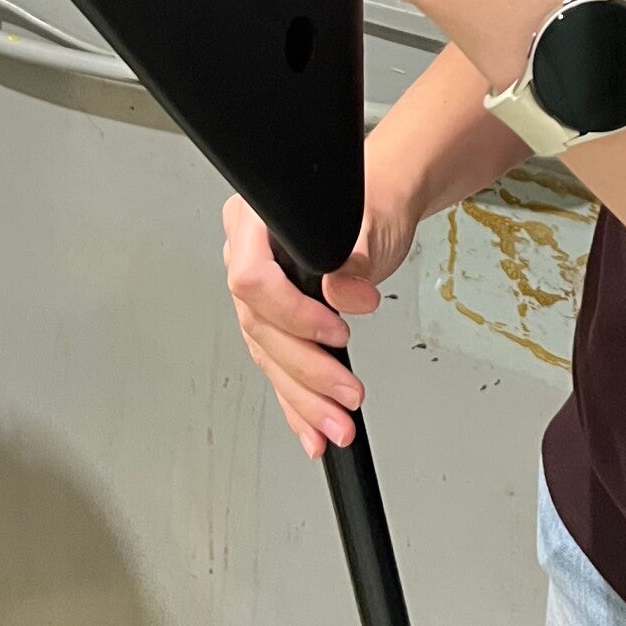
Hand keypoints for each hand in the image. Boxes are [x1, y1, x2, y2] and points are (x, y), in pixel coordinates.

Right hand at [223, 182, 419, 456]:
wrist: (379, 201)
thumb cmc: (371, 197)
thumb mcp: (373, 218)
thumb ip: (356, 254)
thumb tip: (342, 292)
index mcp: (255, 222)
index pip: (252, 278)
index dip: (293, 313)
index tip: (336, 332)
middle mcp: (246, 256)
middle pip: (261, 327)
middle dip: (306, 371)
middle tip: (346, 394)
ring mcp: (257, 293)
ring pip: (269, 356)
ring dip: (304, 399)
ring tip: (335, 425)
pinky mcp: (275, 321)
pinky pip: (277, 366)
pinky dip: (298, 402)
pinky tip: (312, 429)